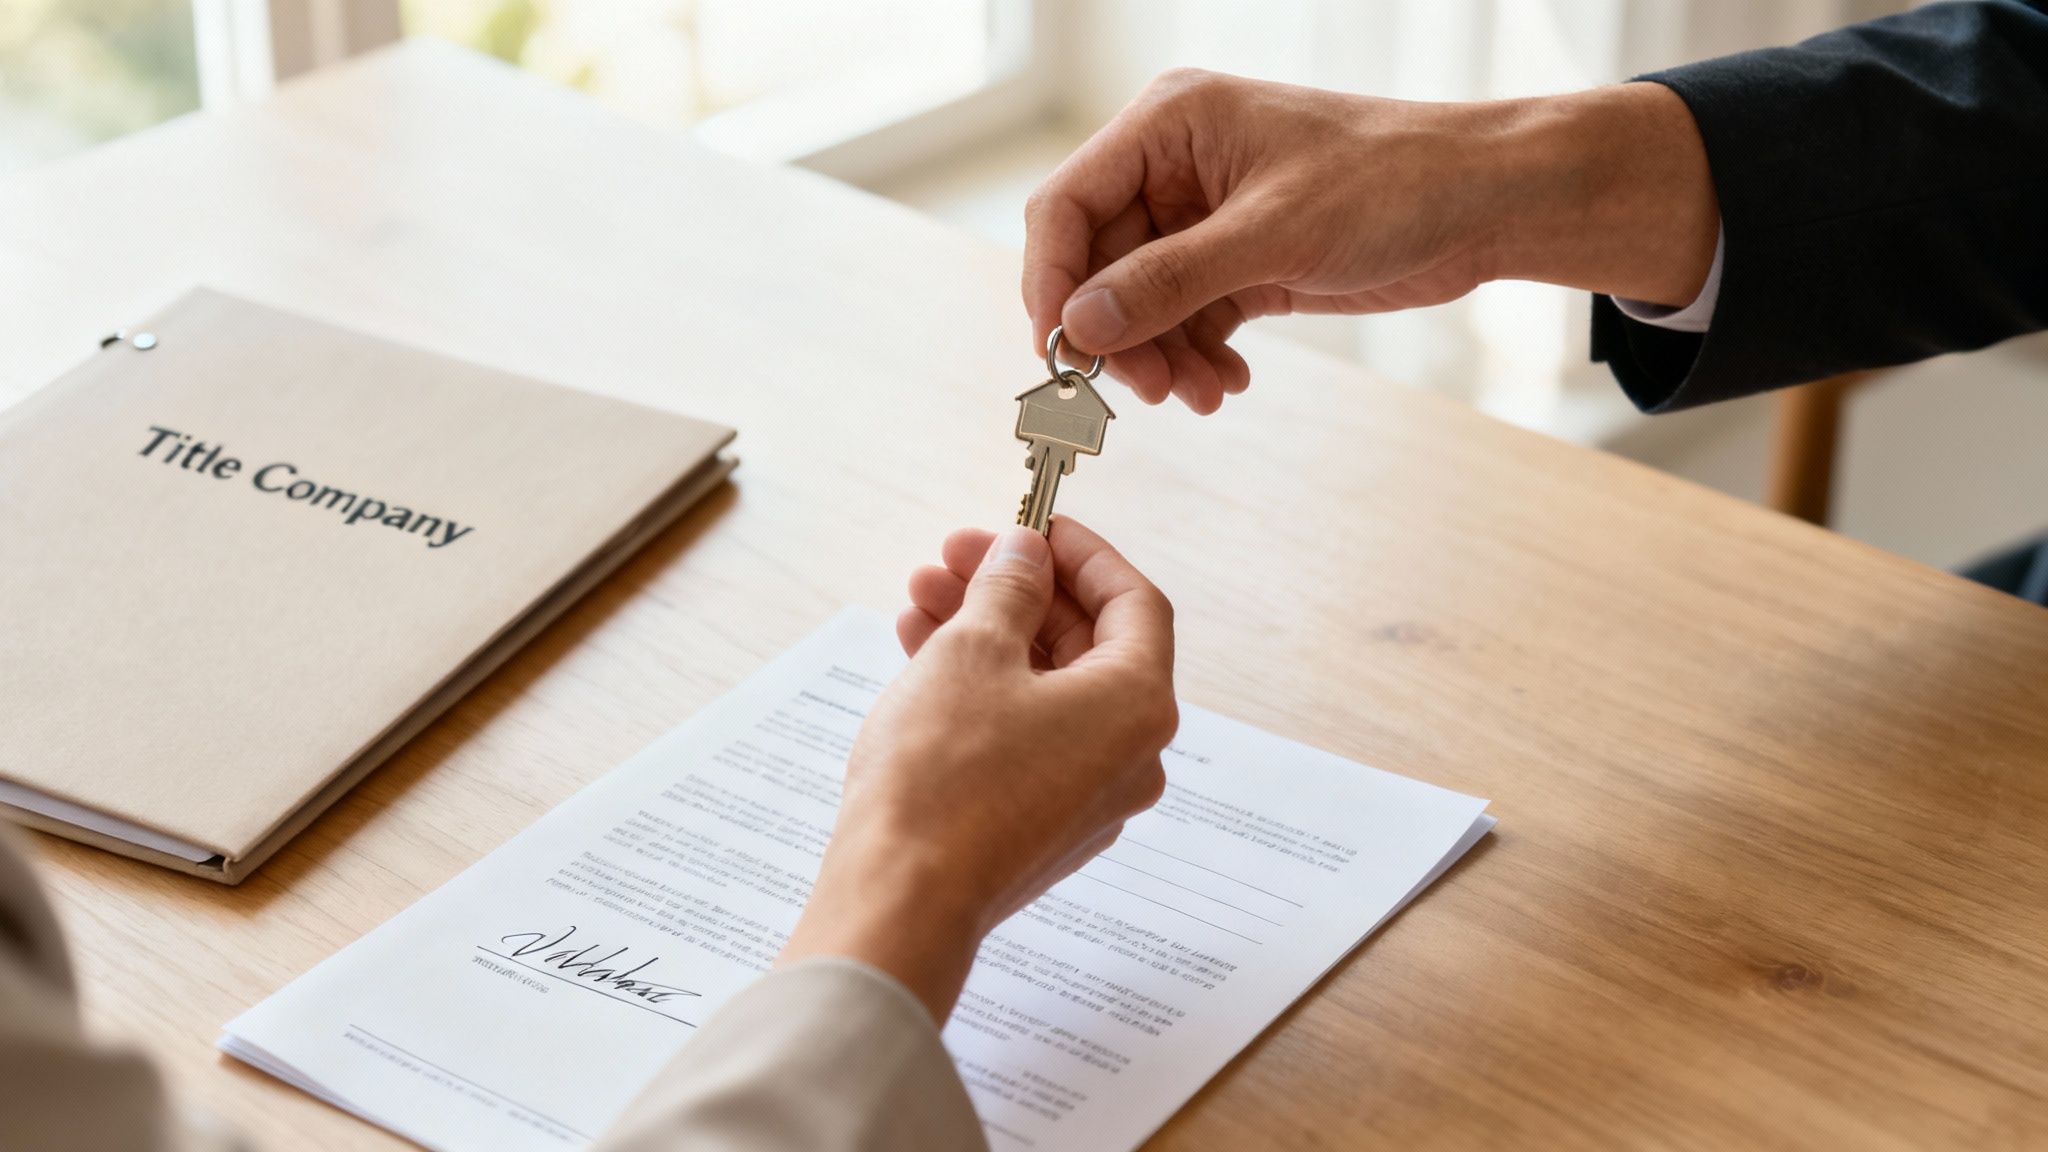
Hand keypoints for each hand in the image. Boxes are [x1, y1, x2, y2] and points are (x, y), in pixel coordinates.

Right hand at [778, 519, 1176, 1019]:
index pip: (1133, 603)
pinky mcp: (1042, 825)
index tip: (1034, 525)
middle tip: (955, 557)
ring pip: (1047, 690)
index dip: (1082, 555)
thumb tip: (1024, 555)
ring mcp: (1089, 797)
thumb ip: (1008, 589)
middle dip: (1018, 592)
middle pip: (1087, 645)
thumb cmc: (943, 777)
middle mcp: (1131, 756)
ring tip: (921, 599)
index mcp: (1138, 706)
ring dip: (990, 635)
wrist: (902, 900)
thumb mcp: (972, 651)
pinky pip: (1027, 735)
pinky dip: (985, 689)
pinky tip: (922, 656)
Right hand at [1023, 70, 1718, 412]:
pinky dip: (1198, 356)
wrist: (1485, 203)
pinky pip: (1188, 319)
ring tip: (1202, 394)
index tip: (1059, 355)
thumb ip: (1169, 281)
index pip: (1067, 205)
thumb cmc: (1392, 183)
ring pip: (1142, 302)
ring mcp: (1205, 218)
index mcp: (1169, 125)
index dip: (1053, 282)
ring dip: (1163, 356)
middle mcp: (1175, 168)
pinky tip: (1228, 381)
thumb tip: (1079, 328)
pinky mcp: (1240, 262)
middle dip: (1120, 335)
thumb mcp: (1272, 235)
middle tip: (1148, 391)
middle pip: (1100, 265)